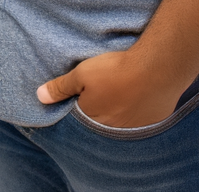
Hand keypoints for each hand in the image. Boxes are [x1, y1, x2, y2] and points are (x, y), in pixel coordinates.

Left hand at [37, 49, 190, 128]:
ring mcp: (136, 129)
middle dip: (98, 114)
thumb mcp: (82, 74)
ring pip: (121, 126)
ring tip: (120, 98)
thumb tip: (40, 97)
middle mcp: (114, 131)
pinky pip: (141, 123)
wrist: (158, 68)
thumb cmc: (116, 71)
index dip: (78, 110)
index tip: (79, 99)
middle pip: (100, 125)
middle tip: (101, 97)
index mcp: (93, 120)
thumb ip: (60, 88)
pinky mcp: (154, 123)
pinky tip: (137, 101)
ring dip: (118, 116)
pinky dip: (137, 114)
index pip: (80, 122)